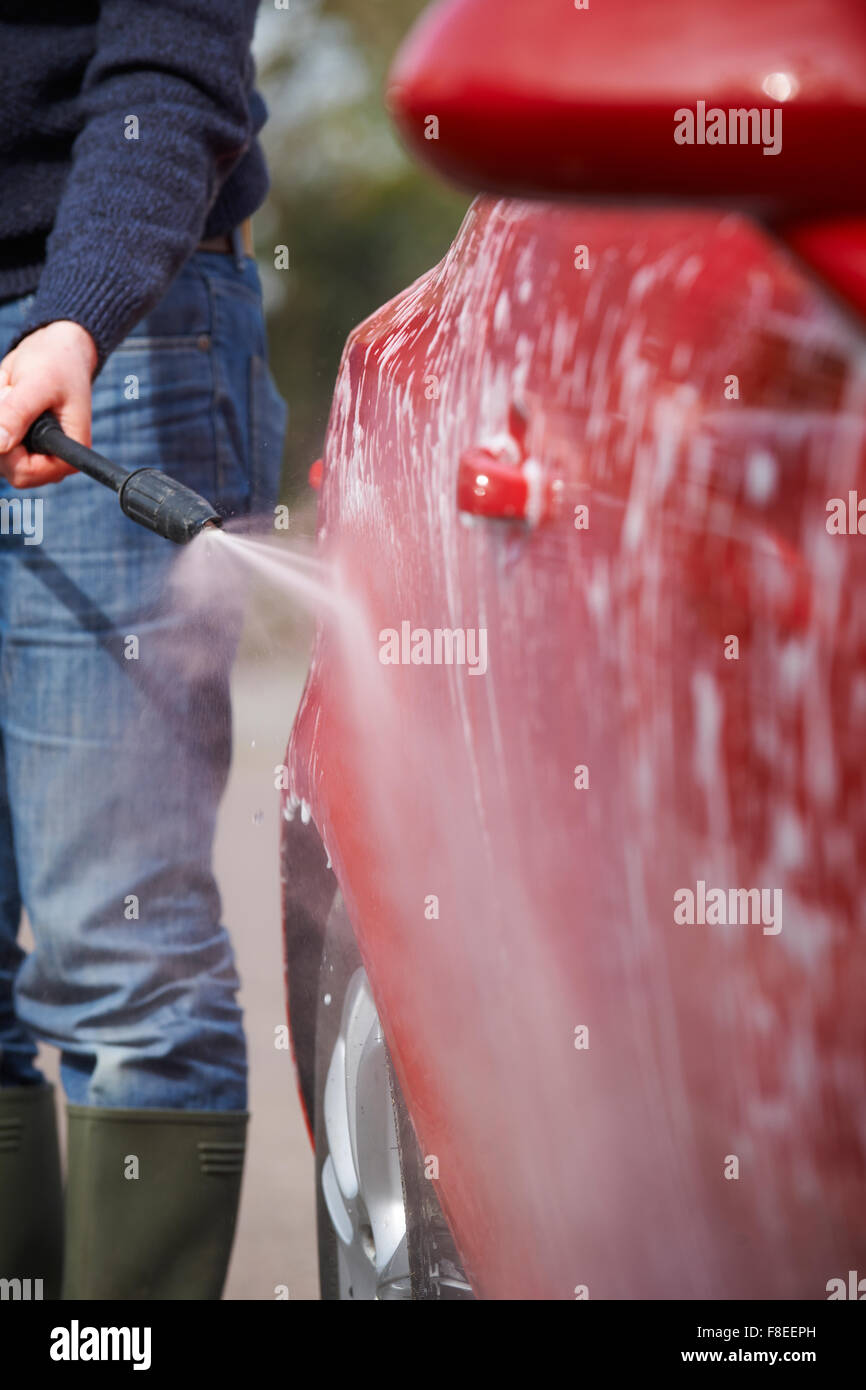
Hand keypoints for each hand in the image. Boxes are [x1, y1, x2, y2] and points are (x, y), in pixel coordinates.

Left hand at [0, 321, 97, 487]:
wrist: (54, 348)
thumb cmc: (56, 363)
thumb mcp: (37, 384)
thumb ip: (17, 414)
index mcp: (66, 457)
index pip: (24, 473)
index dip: (7, 449)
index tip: (9, 408)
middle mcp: (49, 461)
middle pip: (5, 463)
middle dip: (1, 426)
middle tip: (12, 392)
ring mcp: (30, 453)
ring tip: (12, 390)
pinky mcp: (16, 441)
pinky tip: (7, 394)